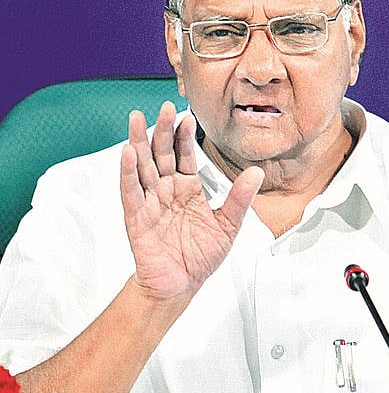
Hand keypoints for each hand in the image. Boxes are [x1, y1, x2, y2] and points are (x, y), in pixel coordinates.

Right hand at [120, 102, 263, 300]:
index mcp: (188, 188)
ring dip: (139, 142)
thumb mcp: (228, 225)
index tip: (188, 116)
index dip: (185, 136)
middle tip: (164, 107)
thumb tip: (256, 173)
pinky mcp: (137, 217)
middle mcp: (167, 189)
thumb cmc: (202, 256)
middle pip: (162, 153)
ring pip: (142, 166)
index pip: (185, 155)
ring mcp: (151, 201)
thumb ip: (239, 198)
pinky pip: (131, 192)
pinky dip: (128, 172)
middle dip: (163, 130)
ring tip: (137, 118)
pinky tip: (128, 153)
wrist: (182, 285)